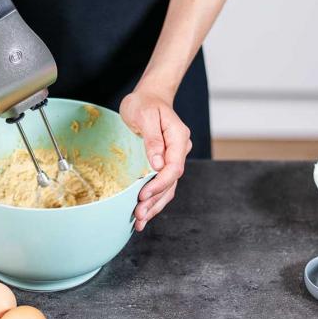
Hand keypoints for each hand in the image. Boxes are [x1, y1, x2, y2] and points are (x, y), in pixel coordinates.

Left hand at [120, 89, 191, 230]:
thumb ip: (152, 139)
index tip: (143, 195)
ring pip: (168, 187)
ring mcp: (173, 157)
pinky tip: (144, 212)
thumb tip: (157, 164)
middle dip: (155, 201)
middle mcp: (179, 150)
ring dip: (154, 205)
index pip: (174, 167)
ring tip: (140, 221)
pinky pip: (162, 184)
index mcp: (178, 138)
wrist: (149, 97)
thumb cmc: (144, 103)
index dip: (159, 184)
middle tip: (138, 216)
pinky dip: (154, 199)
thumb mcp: (145, 115)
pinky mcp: (164, 163)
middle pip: (171, 182)